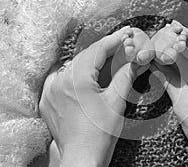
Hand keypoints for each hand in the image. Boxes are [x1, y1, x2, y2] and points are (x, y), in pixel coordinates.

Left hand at [39, 26, 150, 166]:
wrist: (81, 157)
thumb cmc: (100, 134)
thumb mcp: (116, 102)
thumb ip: (126, 76)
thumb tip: (137, 60)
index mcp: (76, 80)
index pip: (97, 51)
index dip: (114, 40)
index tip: (126, 34)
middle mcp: (59, 81)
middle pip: (85, 55)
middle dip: (104, 49)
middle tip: (122, 43)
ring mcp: (51, 90)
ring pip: (73, 64)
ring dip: (91, 59)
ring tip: (109, 55)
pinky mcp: (48, 99)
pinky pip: (62, 76)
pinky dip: (77, 70)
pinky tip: (88, 70)